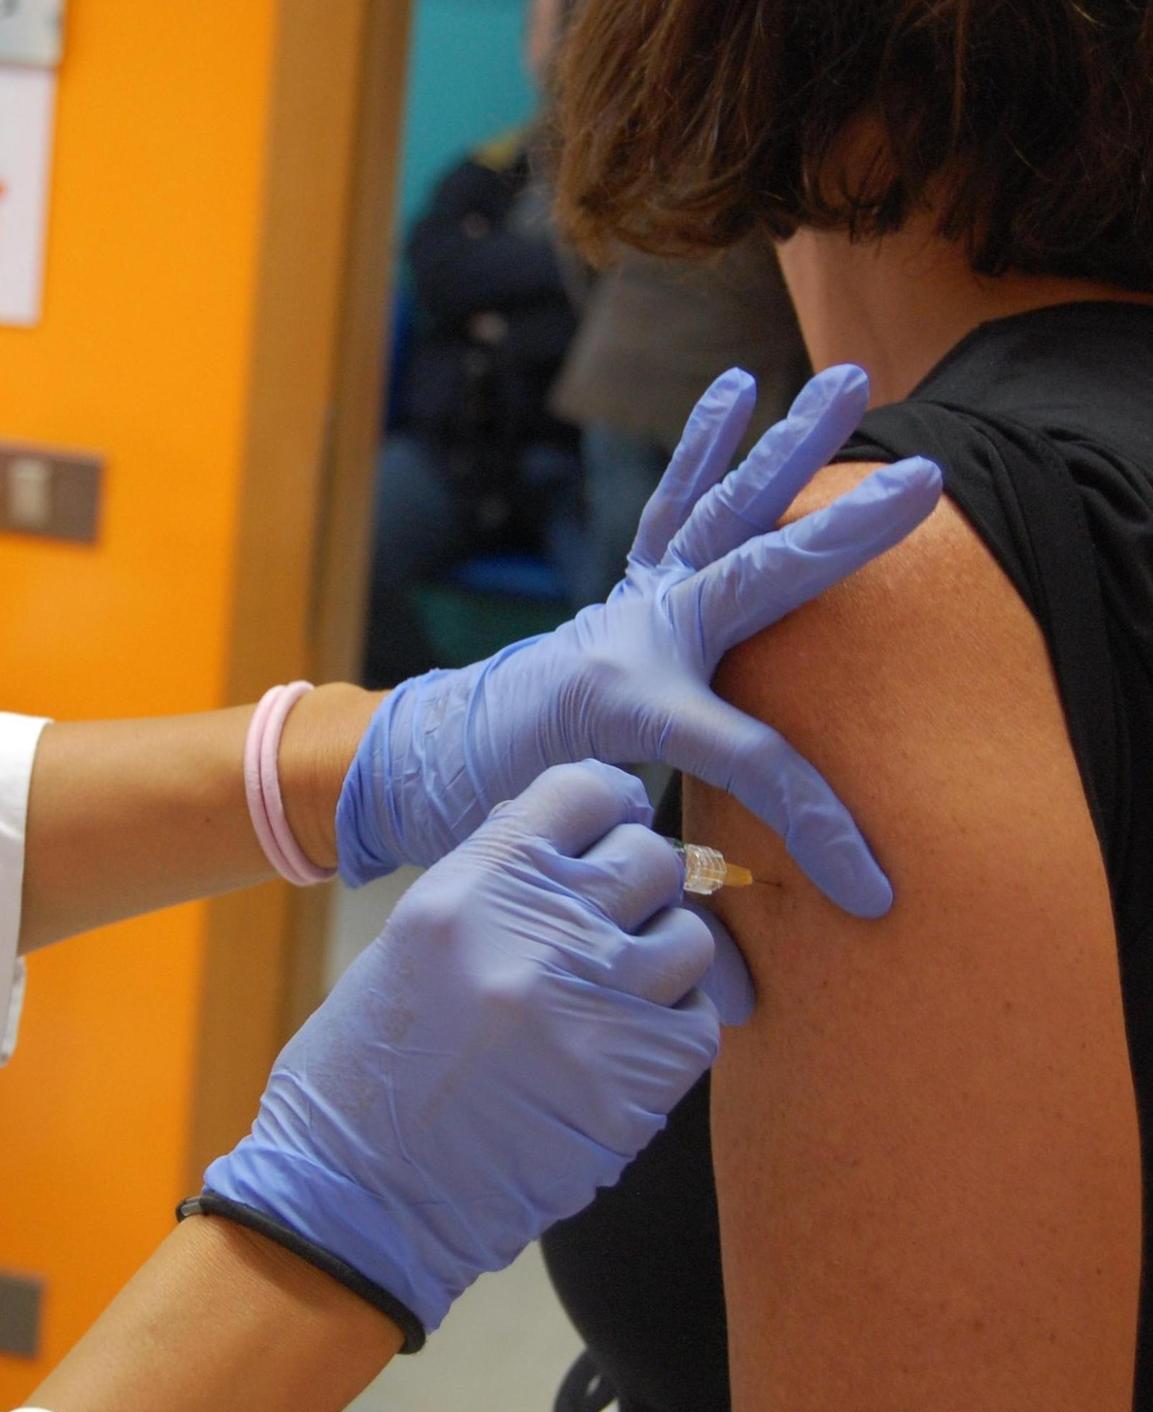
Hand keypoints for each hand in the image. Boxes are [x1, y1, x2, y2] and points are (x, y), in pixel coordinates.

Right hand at [203, 762, 719, 1335]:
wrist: (357, 1201)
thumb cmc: (372, 1068)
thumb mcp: (415, 939)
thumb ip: (497, 881)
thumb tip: (571, 840)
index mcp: (475, 886)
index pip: (585, 790)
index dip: (611, 806)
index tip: (613, 829)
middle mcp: (540, 934)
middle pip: (652, 858)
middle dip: (642, 882)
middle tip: (618, 916)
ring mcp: (593, 1010)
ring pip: (691, 937)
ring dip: (665, 955)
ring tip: (621, 987)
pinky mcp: (630, 1088)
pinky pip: (698, 1023)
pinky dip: (675, 1026)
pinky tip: (629, 1044)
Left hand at [338, 365, 941, 916]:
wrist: (428, 760)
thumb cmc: (495, 806)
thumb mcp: (578, 848)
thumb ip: (660, 887)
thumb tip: (738, 983)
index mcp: (631, 700)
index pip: (756, 758)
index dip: (821, 827)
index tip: (874, 892)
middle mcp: (637, 634)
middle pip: (760, 574)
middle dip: (846, 536)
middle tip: (926, 483)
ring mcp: (635, 602)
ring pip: (721, 511)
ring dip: (786, 447)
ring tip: (843, 383)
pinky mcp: (631, 591)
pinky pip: (672, 508)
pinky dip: (701, 449)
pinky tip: (730, 390)